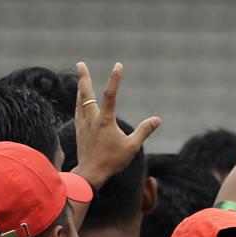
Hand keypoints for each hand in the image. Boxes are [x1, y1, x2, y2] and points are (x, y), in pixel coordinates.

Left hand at [73, 61, 159, 188]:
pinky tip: (80, 101)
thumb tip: (157, 120)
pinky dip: (79, 102)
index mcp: (105, 121)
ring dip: (81, 88)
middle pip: (86, 93)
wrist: (91, 173)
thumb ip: (144, 131)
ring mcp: (83, 124)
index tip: (118, 65)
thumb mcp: (132, 147)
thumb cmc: (112, 161)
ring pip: (80, 101)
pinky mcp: (79, 131)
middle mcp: (92, 119)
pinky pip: (78, 111)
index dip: (115, 78)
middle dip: (84, 77)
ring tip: (81, 79)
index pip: (111, 95)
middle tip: (80, 63)